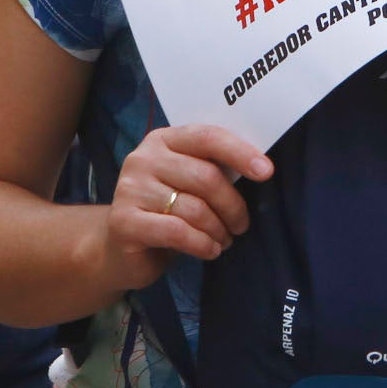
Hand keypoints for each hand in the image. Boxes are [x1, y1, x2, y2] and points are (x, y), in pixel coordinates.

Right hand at [99, 124, 273, 290]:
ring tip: (223, 240)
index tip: (266, 172)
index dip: (240, 152)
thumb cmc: (166, 212)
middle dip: (233, 206)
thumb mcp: (187, 183)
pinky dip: (202, 244)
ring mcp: (129, 189)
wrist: (120, 249)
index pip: (207, 137)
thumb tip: (260, 167)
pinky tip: (210, 250)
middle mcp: (143, 159)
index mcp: (163, 140)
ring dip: (218, 230)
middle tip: (241, 225)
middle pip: (205, 177)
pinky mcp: (124, 222)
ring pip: (194, 208)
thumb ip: (212, 168)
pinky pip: (177, 232)